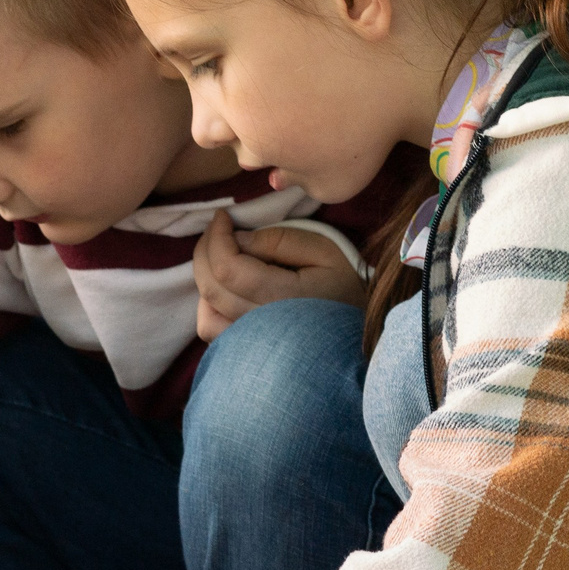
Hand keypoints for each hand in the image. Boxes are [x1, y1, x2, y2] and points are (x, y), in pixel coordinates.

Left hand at [195, 218, 367, 342]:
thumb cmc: (346, 285)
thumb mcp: (322, 250)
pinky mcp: (248, 353)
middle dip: (205, 250)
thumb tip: (237, 239)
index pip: (228, 266)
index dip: (216, 236)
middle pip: (210, 287)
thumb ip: (279, 241)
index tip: (223, 217)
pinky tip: (225, 288)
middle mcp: (263, 326)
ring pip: (206, 313)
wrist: (364, 330)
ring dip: (204, 279)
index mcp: (284, 297)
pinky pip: (212, 331)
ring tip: (220, 257)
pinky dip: (209, 306)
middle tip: (217, 229)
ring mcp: (253, 344)